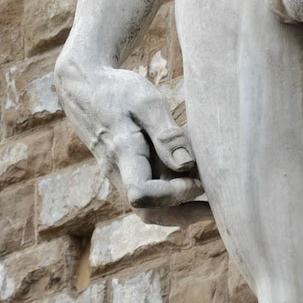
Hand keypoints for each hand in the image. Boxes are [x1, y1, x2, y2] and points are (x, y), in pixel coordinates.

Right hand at [53, 53, 203, 205]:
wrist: (83, 87)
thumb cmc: (117, 90)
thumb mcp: (145, 101)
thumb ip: (166, 134)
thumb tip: (187, 165)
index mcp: (122, 152)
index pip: (142, 193)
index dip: (173, 194)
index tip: (199, 180)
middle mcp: (117, 171)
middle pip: (148, 213)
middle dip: (185, 215)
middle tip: (219, 208)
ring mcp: (119, 174)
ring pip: (149, 207)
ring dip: (181, 208)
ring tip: (214, 198)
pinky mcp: (125, 171)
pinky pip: (148, 192)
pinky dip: (172, 194)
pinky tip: (196, 182)